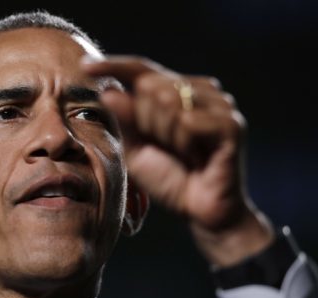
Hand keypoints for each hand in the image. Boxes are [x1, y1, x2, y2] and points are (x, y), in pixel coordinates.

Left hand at [82, 56, 273, 265]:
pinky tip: (197, 157)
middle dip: (145, 120)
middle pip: (150, 84)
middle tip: (165, 147)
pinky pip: (189, 121)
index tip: (85, 66)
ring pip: (169, 100)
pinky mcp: (232, 124)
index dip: (114, 65)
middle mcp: (201, 90)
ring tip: (183, 154)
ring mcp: (220, 104)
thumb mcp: (136, 149)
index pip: (142, 69)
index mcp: (178, 92)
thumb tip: (108, 91)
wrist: (201, 212)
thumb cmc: (169, 179)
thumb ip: (125, 120)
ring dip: (165, 134)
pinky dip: (184, 143)